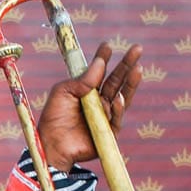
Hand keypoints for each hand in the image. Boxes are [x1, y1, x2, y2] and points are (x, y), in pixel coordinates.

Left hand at [36, 42, 142, 172]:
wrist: (52, 145)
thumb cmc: (53, 118)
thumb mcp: (63, 93)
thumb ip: (81, 80)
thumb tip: (99, 62)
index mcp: (86, 91)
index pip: (99, 72)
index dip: (104, 58)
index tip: (107, 45)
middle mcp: (98, 101)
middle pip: (116, 80)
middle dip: (127, 64)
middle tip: (137, 49)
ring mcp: (105, 116)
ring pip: (122, 96)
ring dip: (130, 83)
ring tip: (138, 68)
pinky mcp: (109, 132)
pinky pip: (116, 118)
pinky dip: (117, 108)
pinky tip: (117, 98)